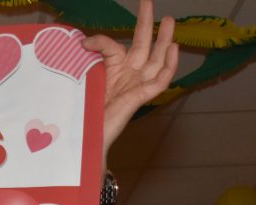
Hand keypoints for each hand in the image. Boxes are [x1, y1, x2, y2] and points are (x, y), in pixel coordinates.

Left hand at [83, 0, 177, 162]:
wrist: (84, 140)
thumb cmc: (83, 115)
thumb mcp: (83, 82)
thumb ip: (85, 63)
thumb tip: (81, 41)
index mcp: (113, 72)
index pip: (113, 48)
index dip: (100, 42)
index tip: (84, 41)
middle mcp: (127, 77)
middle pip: (142, 47)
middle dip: (146, 25)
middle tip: (148, 2)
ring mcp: (135, 87)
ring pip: (156, 61)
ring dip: (164, 41)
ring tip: (169, 21)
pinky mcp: (140, 98)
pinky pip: (159, 82)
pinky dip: (169, 66)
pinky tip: (174, 49)